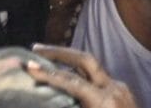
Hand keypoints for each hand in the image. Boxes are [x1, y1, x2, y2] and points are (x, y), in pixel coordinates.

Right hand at [20, 48, 138, 107]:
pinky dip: (80, 75)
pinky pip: (97, 78)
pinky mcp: (122, 91)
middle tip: (37, 48)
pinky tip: (67, 78)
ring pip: (92, 67)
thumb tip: (49, 101)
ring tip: (48, 59)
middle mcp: (113, 88)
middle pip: (86, 60)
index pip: (71, 81)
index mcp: (103, 101)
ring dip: (70, 62)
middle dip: (61, 52)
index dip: (48, 74)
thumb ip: (68, 106)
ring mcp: (120, 88)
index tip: (28, 66)